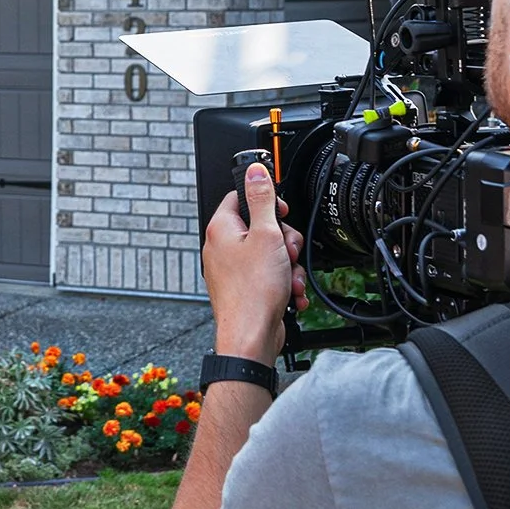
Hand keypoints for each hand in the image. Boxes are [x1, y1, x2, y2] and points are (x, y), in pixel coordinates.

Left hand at [201, 165, 306, 361]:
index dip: (266, 201)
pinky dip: (283, 283)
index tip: (280, 212)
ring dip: (288, 265)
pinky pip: (269, 276)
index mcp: (221, 229)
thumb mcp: (266, 235)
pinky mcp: (245, 288)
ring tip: (288, 277)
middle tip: (286, 250)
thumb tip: (255, 171)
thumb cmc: (253, 292)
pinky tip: (288, 293)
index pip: (241, 197)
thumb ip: (263, 200)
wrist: (251, 337)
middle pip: (262, 227)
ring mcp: (233, 270)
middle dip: (284, 240)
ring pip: (270, 254)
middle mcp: (222, 248)